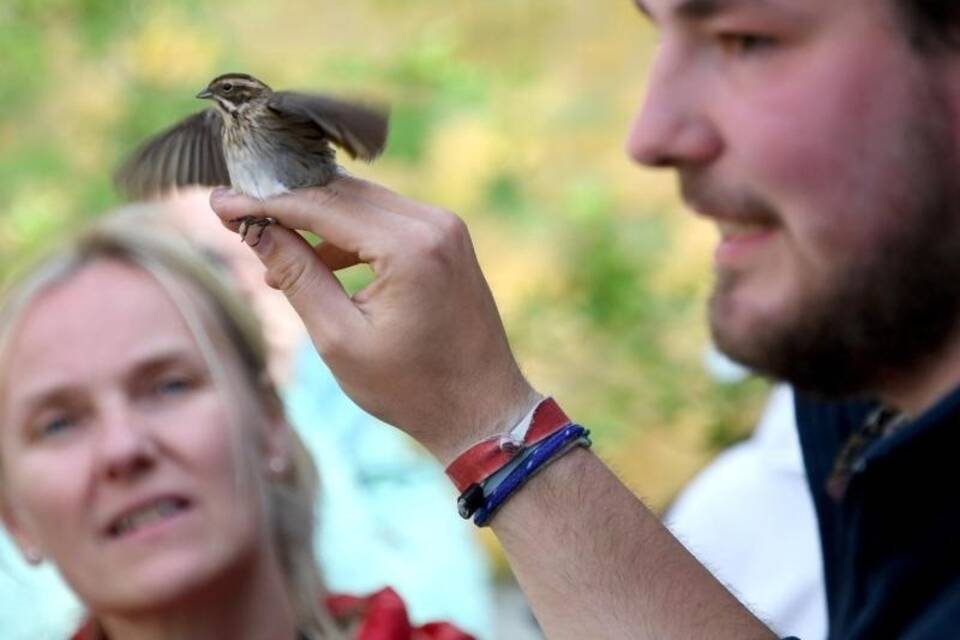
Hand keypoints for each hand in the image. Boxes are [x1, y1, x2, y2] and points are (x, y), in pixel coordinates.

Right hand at [210, 177, 540, 462]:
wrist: (482, 410)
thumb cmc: (412, 389)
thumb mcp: (340, 338)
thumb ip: (296, 274)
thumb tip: (251, 227)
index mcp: (411, 247)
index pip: (321, 205)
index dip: (266, 202)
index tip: (221, 202)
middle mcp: (435, 224)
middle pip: (343, 193)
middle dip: (288, 205)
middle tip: (238, 220)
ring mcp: (447, 228)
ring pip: (363, 203)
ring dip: (317, 221)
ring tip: (275, 256)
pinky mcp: (449, 239)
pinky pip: (386, 220)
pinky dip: (350, 235)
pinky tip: (319, 263)